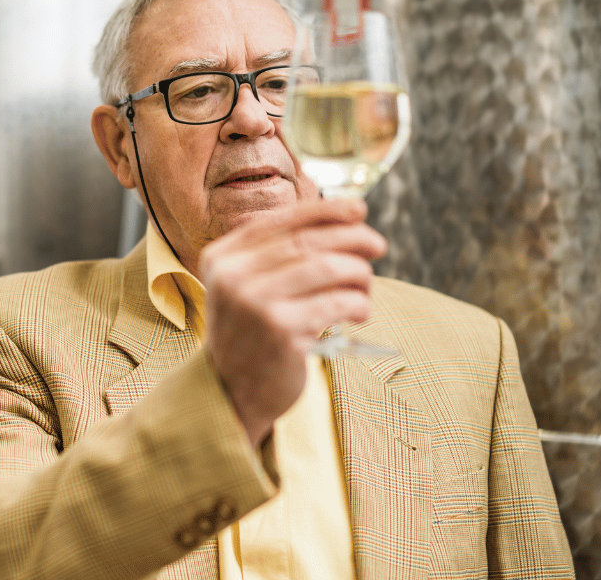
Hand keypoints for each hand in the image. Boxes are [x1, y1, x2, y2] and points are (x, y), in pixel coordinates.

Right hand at [199, 199, 387, 446]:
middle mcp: (233, 276)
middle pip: (307, 241)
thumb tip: (345, 219)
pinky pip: (336, 303)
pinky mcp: (280, 331)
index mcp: (222, 258)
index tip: (359, 209)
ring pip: (327, 268)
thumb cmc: (251, 333)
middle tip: (378, 245)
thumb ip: (277, 254)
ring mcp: (254, 304)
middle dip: (352, 238)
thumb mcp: (248, 287)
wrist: (231, 391)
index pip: (280, 221)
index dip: (325, 210)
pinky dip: (358, 304)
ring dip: (359, 274)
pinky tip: (361, 312)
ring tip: (366, 288)